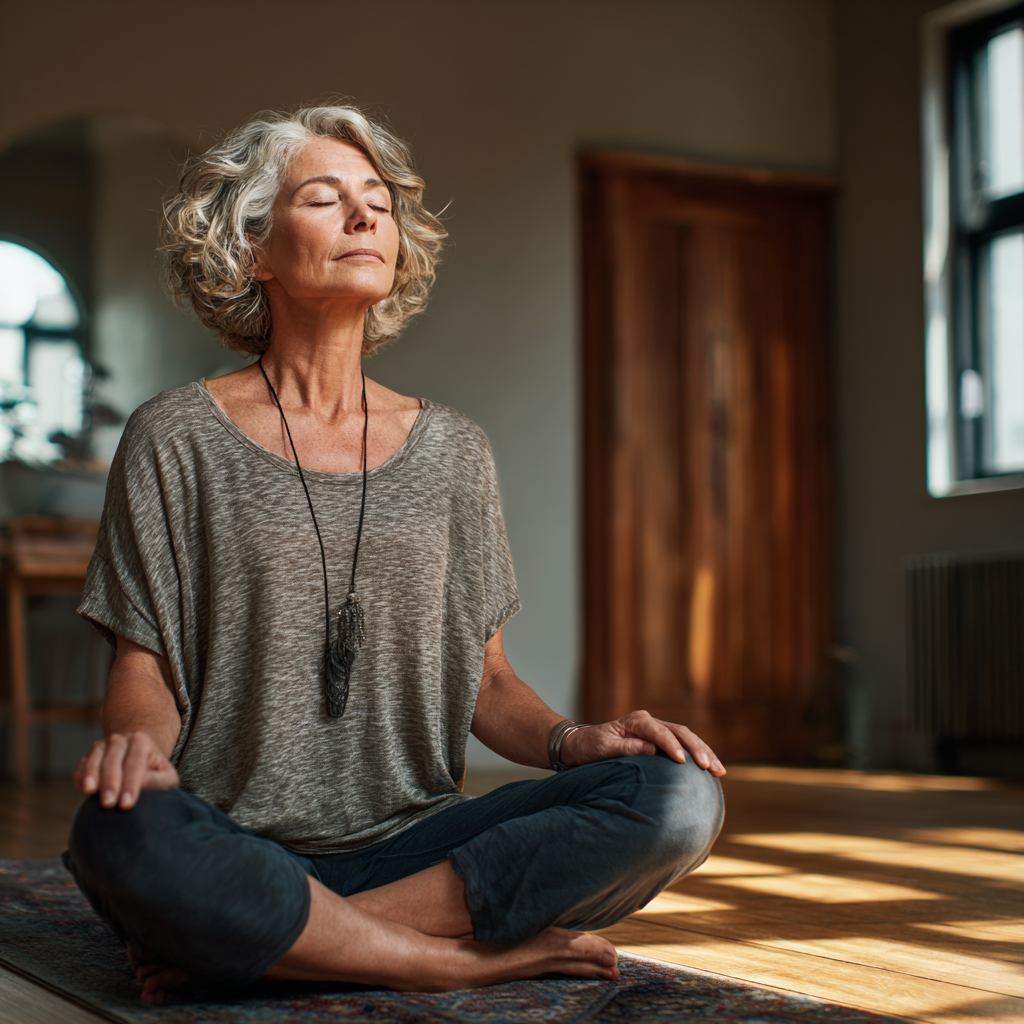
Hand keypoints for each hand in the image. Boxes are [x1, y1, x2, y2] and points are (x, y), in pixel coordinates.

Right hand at [73, 732, 178, 809]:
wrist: (137, 753)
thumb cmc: (153, 770)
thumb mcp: (165, 774)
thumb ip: (160, 780)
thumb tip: (143, 785)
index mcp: (141, 742)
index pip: (136, 763)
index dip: (131, 783)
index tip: (127, 804)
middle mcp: (120, 740)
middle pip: (113, 761)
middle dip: (111, 783)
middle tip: (109, 803)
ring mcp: (101, 746)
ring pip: (95, 760)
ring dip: (92, 776)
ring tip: (90, 791)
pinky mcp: (87, 757)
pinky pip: (81, 766)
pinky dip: (81, 777)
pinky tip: (84, 789)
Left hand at [561, 710, 725, 776]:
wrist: (581, 746)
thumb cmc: (590, 748)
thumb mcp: (603, 748)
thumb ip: (626, 748)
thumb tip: (651, 750)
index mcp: (636, 721)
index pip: (660, 732)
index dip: (672, 746)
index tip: (682, 762)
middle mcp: (649, 722)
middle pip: (680, 732)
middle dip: (698, 749)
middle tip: (711, 767)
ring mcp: (656, 731)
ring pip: (687, 738)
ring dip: (704, 753)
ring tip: (719, 770)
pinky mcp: (660, 742)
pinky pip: (683, 746)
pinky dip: (698, 756)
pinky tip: (711, 768)